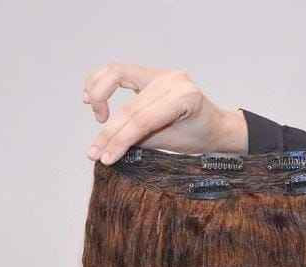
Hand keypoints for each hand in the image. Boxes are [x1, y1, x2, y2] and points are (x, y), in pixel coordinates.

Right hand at [83, 63, 247, 163]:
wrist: (215, 125)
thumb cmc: (199, 137)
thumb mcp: (173, 144)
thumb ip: (142, 142)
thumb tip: (110, 148)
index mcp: (185, 98)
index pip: (143, 121)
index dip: (119, 140)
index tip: (104, 158)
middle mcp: (172, 80)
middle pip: (130, 106)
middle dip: (108, 132)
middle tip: (93, 152)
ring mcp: (162, 72)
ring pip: (116, 75)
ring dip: (98, 96)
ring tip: (98, 119)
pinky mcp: (152, 72)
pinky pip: (119, 70)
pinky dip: (101, 81)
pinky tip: (90, 96)